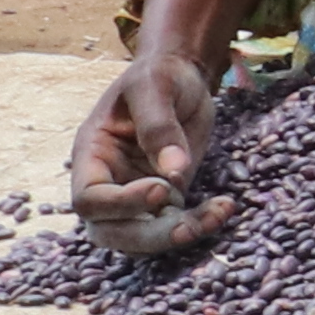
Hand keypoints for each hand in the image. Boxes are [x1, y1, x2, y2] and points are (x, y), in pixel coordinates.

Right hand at [71, 50, 235, 256]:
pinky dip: (201, 224)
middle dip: (149, 237)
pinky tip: (224, 208)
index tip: (160, 188)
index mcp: (91, 155)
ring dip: (179, 236)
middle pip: (112, 232)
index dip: (120, 204)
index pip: (90, 200)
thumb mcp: (155, 87)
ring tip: (218, 214)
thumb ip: (158, 126)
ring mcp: (136, 196)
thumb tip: (173, 173)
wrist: (183, 78)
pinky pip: (176, 225)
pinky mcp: (167, 200)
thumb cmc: (159, 76)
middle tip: (187, 227)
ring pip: (144, 238)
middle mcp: (108, 182)